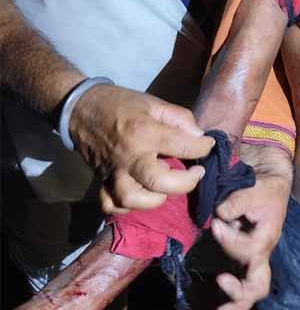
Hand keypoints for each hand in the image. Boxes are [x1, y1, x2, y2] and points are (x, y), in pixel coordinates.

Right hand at [69, 84, 214, 214]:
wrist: (81, 109)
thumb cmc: (121, 104)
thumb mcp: (154, 102)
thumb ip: (180, 118)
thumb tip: (199, 138)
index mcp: (144, 131)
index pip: (182, 145)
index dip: (202, 148)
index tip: (208, 146)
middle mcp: (129, 155)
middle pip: (159, 182)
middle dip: (186, 182)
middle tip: (196, 173)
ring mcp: (113, 172)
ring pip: (134, 199)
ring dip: (156, 199)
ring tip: (167, 187)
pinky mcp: (101, 182)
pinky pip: (112, 205)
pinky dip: (128, 207)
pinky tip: (142, 195)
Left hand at [210, 146, 292, 309]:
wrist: (272, 183)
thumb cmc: (264, 187)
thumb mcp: (253, 188)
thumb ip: (236, 202)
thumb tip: (220, 215)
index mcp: (266, 238)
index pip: (247, 249)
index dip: (229, 239)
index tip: (216, 222)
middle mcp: (262, 253)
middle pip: (258, 284)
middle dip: (240, 292)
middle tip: (220, 284)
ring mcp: (255, 258)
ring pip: (253, 289)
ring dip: (237, 302)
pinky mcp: (247, 257)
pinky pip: (243, 280)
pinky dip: (233, 295)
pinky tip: (219, 305)